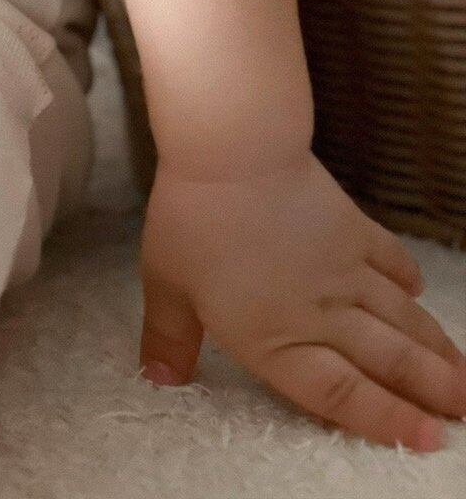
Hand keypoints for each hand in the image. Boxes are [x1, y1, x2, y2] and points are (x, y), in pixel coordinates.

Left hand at [137, 149, 465, 451]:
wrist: (233, 154)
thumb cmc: (193, 220)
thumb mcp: (166, 285)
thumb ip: (170, 337)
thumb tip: (158, 379)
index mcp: (275, 339)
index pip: (338, 393)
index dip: (386, 419)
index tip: (428, 438)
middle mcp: (321, 313)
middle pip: (387, 360)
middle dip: (431, 391)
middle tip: (463, 413)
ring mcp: (344, 269)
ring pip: (400, 318)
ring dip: (434, 348)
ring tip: (462, 376)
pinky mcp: (352, 227)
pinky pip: (389, 259)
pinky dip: (407, 278)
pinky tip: (417, 290)